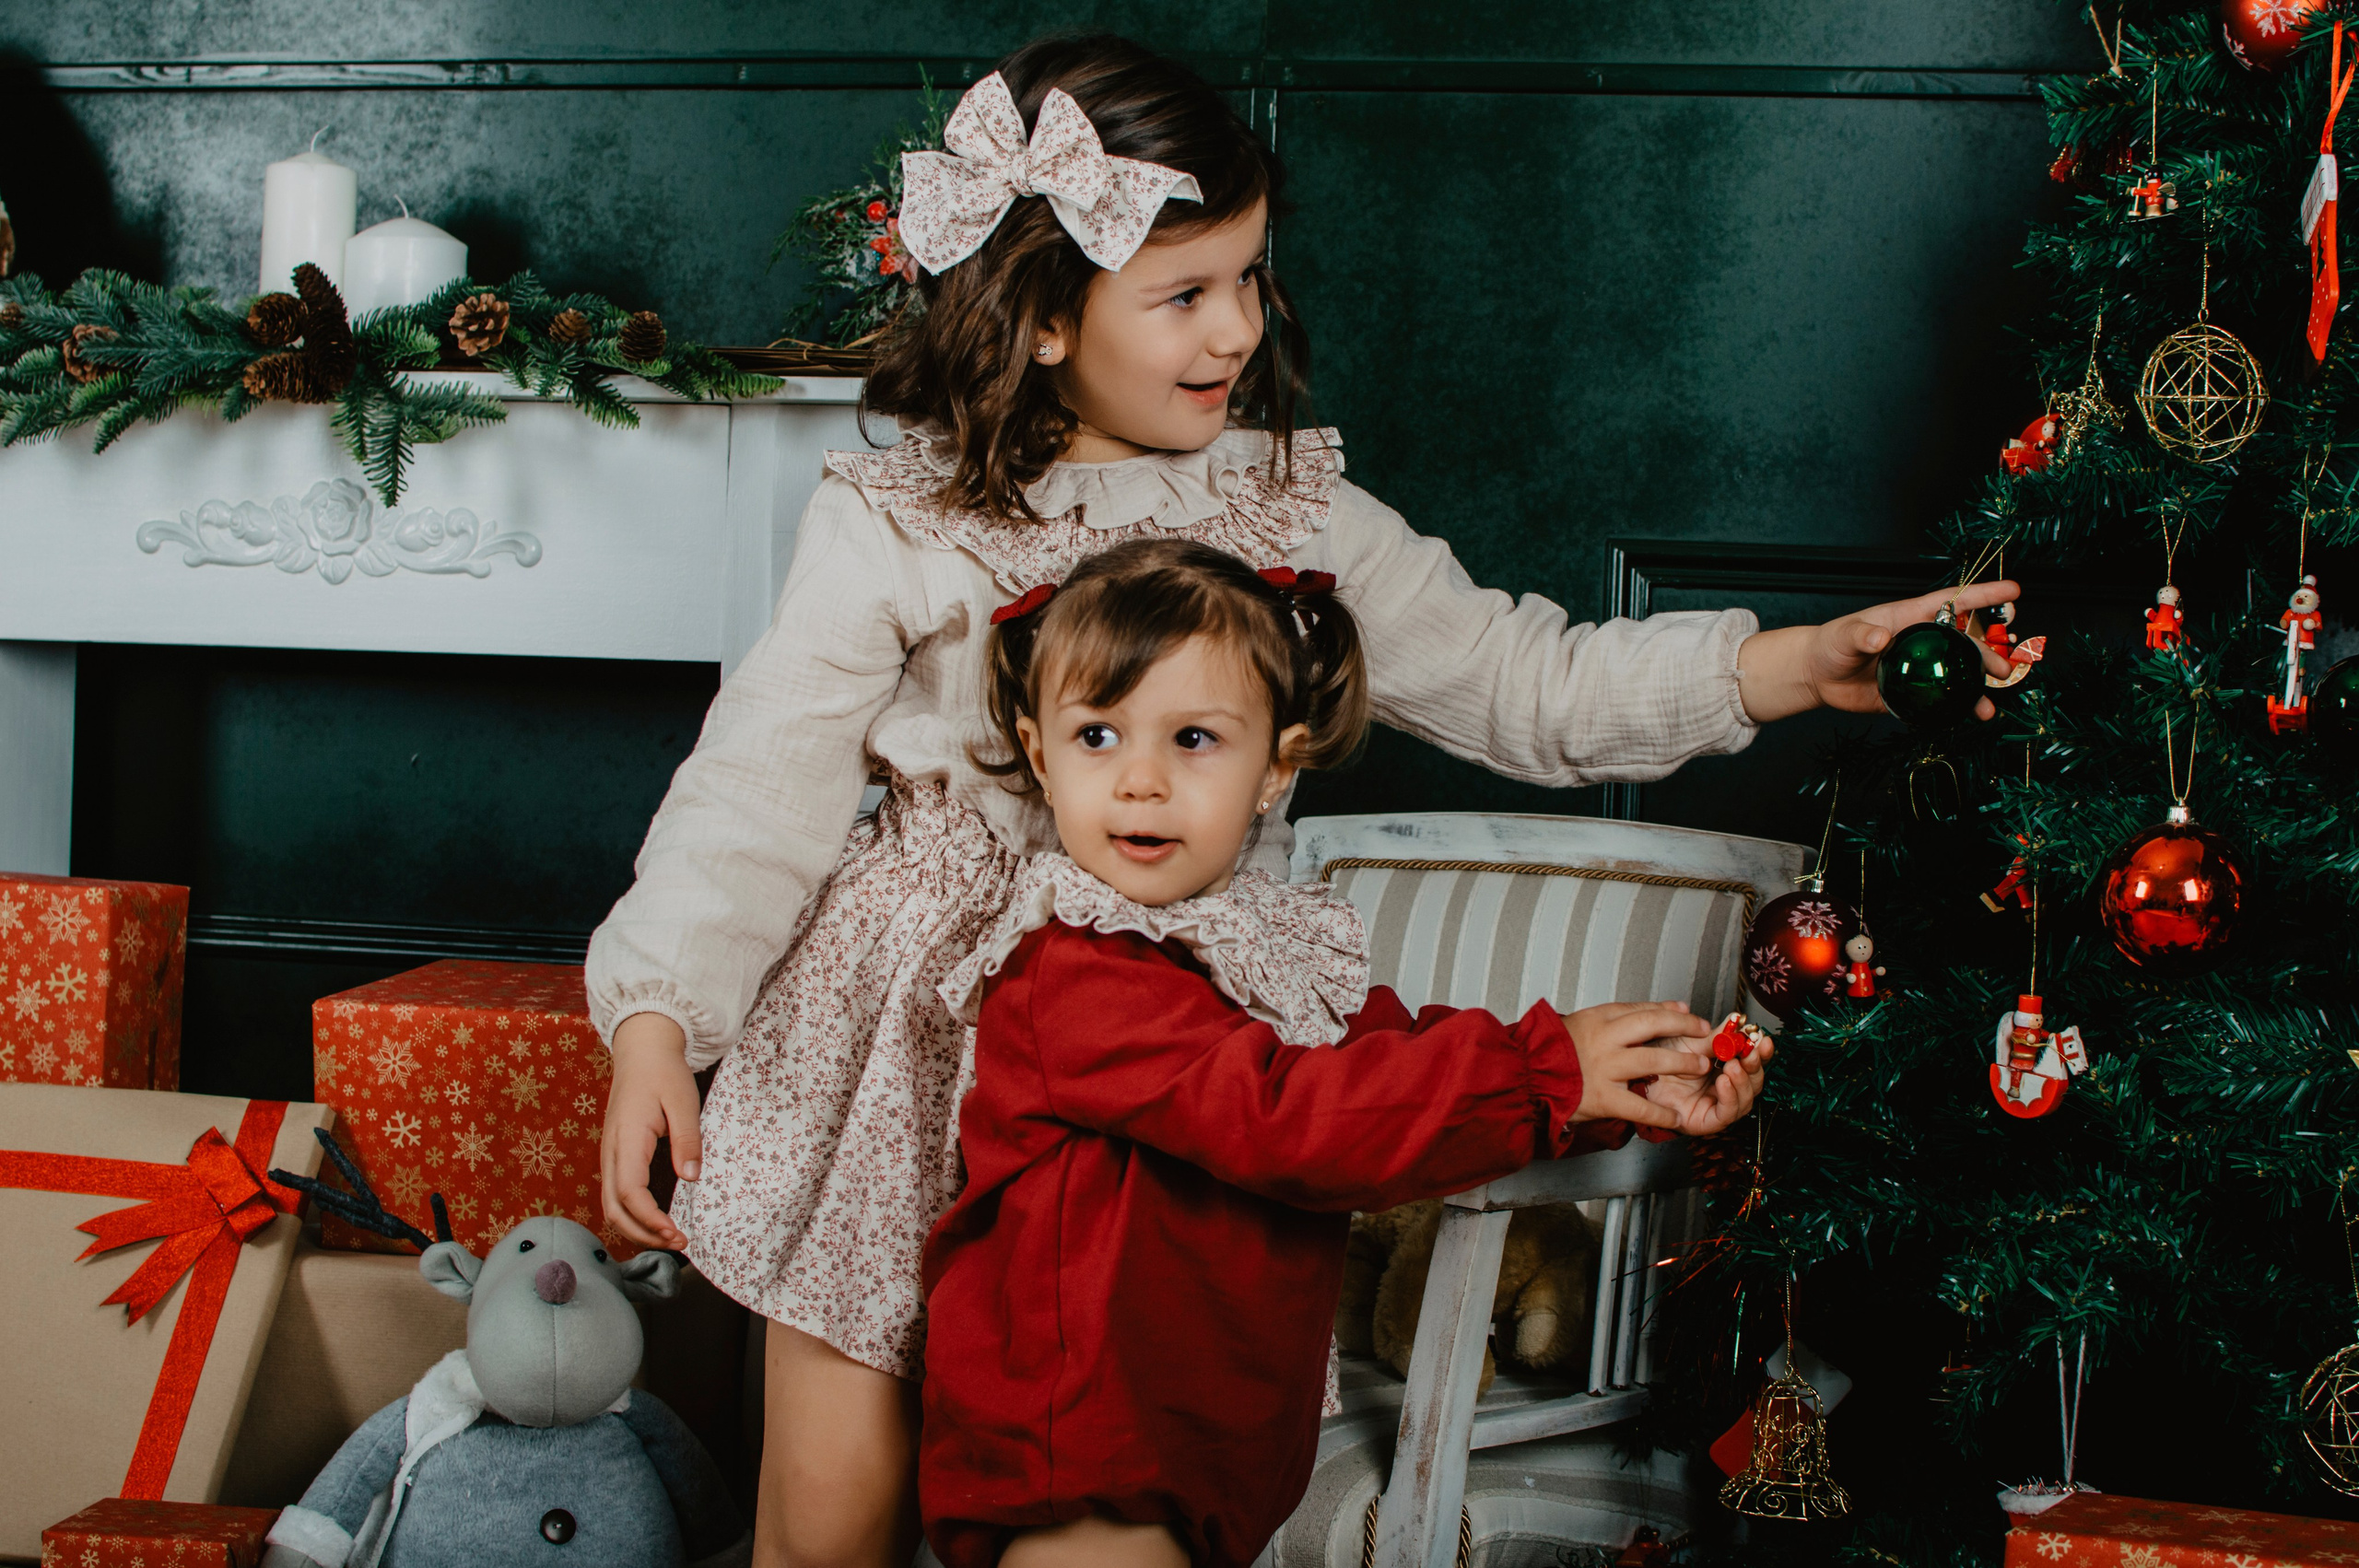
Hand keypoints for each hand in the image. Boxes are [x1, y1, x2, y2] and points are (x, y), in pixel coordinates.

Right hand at [600, 1012, 700, 1249]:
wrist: (641, 1051)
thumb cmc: (663, 1073)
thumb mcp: (683, 1101)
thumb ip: (687, 1139)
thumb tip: (691, 1177)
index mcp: (626, 1138)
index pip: (629, 1192)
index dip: (649, 1219)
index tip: (675, 1233)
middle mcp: (611, 1151)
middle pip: (613, 1209)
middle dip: (642, 1234)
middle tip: (678, 1243)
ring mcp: (609, 1154)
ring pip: (611, 1205)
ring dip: (636, 1228)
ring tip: (670, 1237)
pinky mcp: (615, 1156)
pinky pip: (616, 1194)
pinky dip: (632, 1215)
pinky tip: (656, 1220)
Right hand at [1561, 1001, 1713, 1130]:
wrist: (1525, 1078)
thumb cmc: (1551, 1052)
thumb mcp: (1581, 1024)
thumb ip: (1616, 1018)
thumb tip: (1657, 1010)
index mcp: (1597, 1020)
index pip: (1642, 1009)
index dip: (1671, 1012)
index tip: (1689, 1015)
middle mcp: (1604, 1040)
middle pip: (1653, 1025)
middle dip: (1684, 1028)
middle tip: (1704, 1034)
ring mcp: (1604, 1068)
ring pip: (1654, 1059)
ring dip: (1682, 1062)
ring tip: (1700, 1066)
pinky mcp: (1602, 1097)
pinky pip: (1640, 1105)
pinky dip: (1660, 1112)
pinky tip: (1674, 1116)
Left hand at [1641, 1032, 1775, 1136]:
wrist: (1636, 1077)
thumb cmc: (1660, 1060)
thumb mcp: (1691, 1042)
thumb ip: (1717, 1036)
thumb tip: (1737, 1020)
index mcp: (1724, 1067)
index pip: (1751, 1062)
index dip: (1760, 1051)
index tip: (1763, 1039)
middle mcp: (1725, 1087)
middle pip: (1753, 1081)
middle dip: (1755, 1065)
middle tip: (1752, 1051)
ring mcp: (1717, 1105)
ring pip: (1746, 1098)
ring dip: (1743, 1080)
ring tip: (1733, 1065)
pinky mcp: (1707, 1121)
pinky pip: (1727, 1113)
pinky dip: (1730, 1097)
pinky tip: (1724, 1082)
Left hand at [1735, 579, 2020, 723]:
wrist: (1817, 676)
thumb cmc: (1831, 645)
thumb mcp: (1845, 636)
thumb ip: (1863, 635)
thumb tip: (1881, 637)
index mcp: (1911, 617)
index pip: (1953, 601)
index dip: (1983, 595)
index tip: (2014, 591)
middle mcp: (1923, 641)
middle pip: (1964, 645)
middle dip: (1988, 655)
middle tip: (2003, 670)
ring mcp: (1921, 668)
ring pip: (1957, 676)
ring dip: (1976, 690)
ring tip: (1988, 707)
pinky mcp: (1912, 693)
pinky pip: (1939, 701)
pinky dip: (1954, 710)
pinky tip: (1966, 719)